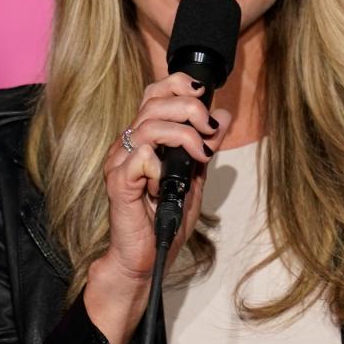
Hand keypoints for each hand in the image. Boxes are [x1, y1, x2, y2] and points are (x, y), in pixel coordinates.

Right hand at [84, 72, 231, 343]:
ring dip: (183, 136)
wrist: (145, 258)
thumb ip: (205, 146)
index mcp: (145, 138)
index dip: (178, 86)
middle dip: (189, 108)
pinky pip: (141, 158)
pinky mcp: (119, 183)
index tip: (205, 101)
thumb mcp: (195, 178)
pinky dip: (160, 166)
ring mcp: (121, 162)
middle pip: (154, 101)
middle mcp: (129, 144)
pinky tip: (164, 185)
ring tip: (199, 156)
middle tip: (209, 130)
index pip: (155, 93)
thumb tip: (223, 115)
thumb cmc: (164, 219)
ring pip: (149, 126)